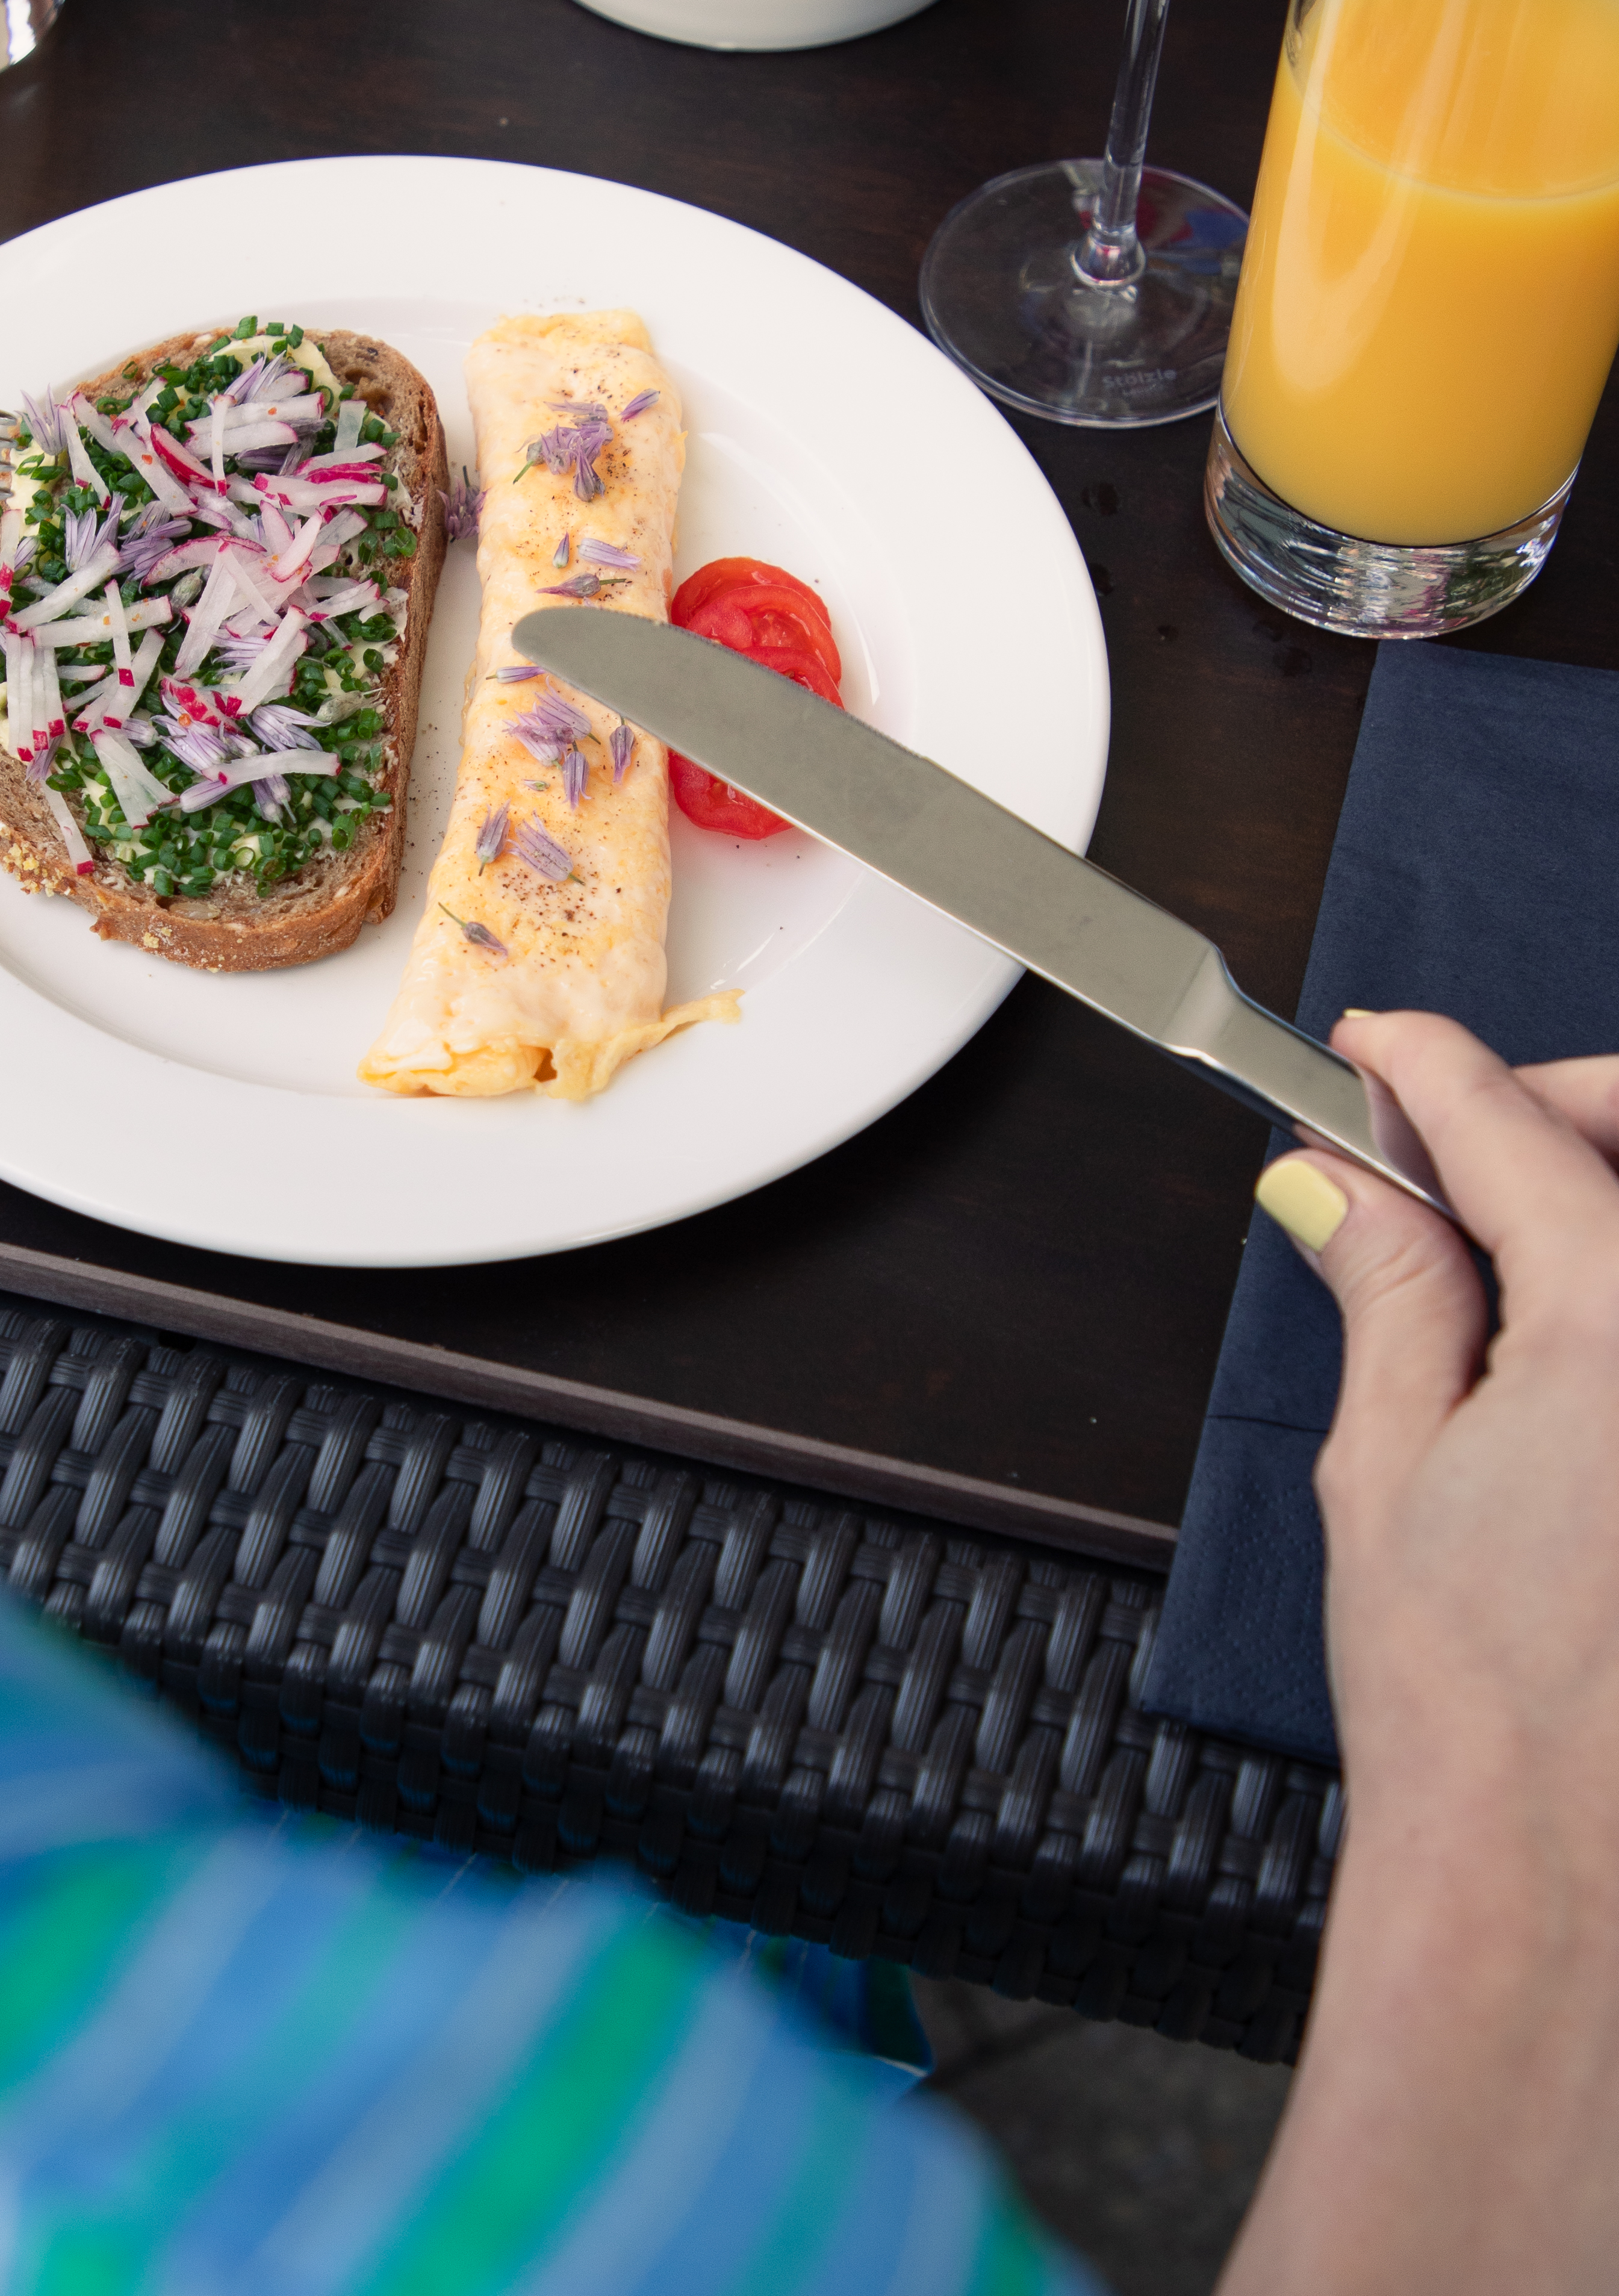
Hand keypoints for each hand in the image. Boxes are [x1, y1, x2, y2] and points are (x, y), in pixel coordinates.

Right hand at [1221, 1011, 1618, 2294]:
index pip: (1512, 1124)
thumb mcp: (1386, 1462)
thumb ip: (1388, 1285)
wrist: (1562, 1889)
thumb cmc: (1474, 1711)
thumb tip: (1342, 1178)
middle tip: (1436, 1137)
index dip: (1423, 1064)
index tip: (1369, 1047)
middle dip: (1545, 1103)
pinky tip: (1567, 1323)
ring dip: (1596, 1191)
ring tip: (1498, 1234)